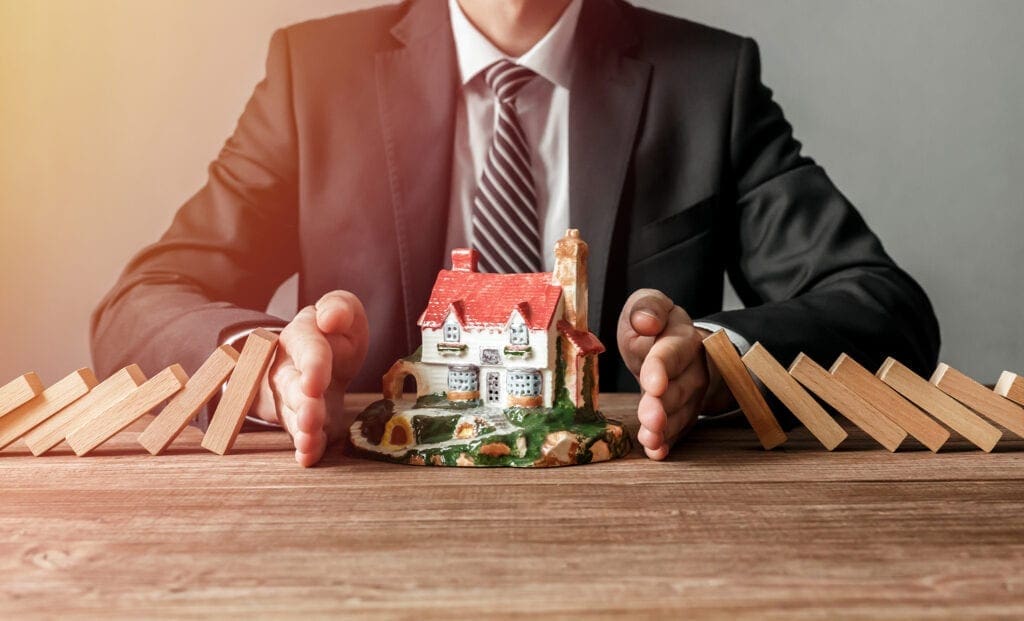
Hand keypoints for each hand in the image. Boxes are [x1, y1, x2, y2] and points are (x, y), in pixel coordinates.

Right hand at [251, 291, 368, 466]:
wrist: (320, 357)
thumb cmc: (335, 334)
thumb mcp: (343, 312)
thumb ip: (338, 307)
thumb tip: (329, 317)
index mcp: (301, 338)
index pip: (308, 350)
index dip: (312, 366)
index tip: (314, 382)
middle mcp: (290, 369)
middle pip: (293, 386)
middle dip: (303, 403)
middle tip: (312, 418)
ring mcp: (293, 398)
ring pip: (294, 414)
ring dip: (302, 428)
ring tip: (309, 440)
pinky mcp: (303, 421)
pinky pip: (302, 435)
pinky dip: (306, 448)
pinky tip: (308, 457)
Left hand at [616, 289, 729, 459]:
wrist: (678, 347)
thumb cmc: (655, 327)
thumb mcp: (648, 305)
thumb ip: (647, 306)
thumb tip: (645, 321)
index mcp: (682, 336)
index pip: (672, 352)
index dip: (662, 367)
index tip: (652, 383)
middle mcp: (693, 367)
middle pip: (680, 387)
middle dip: (665, 405)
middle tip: (651, 419)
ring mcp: (693, 393)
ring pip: (682, 412)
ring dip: (666, 428)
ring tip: (651, 439)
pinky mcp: (686, 413)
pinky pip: (680, 430)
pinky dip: (668, 443)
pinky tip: (656, 451)